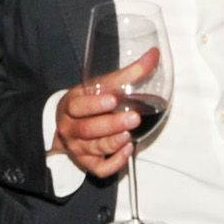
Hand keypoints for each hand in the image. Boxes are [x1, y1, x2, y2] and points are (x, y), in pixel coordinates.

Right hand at [54, 51, 158, 178]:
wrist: (68, 126)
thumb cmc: (87, 104)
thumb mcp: (100, 87)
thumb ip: (127, 74)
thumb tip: (154, 55)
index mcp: (71, 104)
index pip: (78, 105)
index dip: (94, 104)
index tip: (112, 99)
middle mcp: (71, 127)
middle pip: (88, 129)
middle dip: (111, 124)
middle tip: (133, 118)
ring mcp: (78, 146)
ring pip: (94, 148)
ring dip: (113, 142)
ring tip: (129, 135)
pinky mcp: (87, 162)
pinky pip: (99, 168)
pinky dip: (114, 162)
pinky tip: (127, 150)